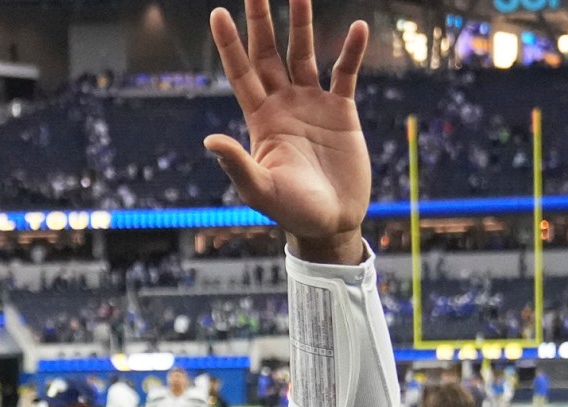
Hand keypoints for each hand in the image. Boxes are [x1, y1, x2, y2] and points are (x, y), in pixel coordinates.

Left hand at [204, 0, 373, 265]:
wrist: (330, 224)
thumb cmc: (291, 212)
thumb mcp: (260, 191)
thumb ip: (237, 166)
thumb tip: (209, 143)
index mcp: (260, 119)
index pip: (242, 72)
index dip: (230, 44)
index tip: (219, 13)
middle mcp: (284, 104)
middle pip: (269, 53)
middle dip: (262, 21)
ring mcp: (312, 104)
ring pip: (305, 54)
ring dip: (302, 24)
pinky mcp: (342, 112)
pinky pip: (345, 74)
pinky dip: (351, 52)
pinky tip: (357, 27)